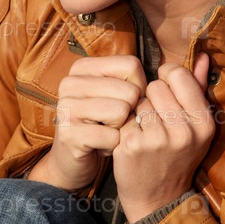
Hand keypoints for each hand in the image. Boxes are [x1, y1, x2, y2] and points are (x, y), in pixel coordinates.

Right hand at [28, 55, 146, 190]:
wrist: (73, 158)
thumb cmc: (101, 122)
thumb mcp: (114, 94)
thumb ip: (131, 81)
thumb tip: (157, 84)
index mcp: (82, 67)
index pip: (131, 65)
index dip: (139, 87)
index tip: (124, 100)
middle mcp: (70, 83)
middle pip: (129, 90)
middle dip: (129, 112)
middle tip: (111, 122)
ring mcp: (67, 108)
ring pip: (122, 112)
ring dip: (121, 129)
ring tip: (105, 131)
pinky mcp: (69, 134)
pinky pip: (112, 137)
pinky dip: (113, 146)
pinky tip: (99, 146)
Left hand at [113, 53, 214, 222]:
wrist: (156, 197)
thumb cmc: (176, 154)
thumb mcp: (195, 126)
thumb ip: (198, 88)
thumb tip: (204, 56)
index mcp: (204, 122)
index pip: (177, 74)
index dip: (166, 78)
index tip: (165, 91)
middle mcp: (184, 131)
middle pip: (155, 86)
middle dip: (150, 97)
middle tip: (155, 119)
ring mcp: (157, 139)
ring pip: (137, 100)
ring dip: (136, 111)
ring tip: (144, 130)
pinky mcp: (132, 145)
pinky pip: (123, 115)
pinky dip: (124, 124)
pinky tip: (131, 139)